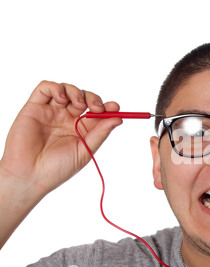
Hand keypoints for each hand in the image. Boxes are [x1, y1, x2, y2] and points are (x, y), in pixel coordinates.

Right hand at [0, 81, 122, 196]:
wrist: (30, 175)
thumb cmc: (57, 168)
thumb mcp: (85, 151)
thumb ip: (100, 133)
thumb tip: (119, 119)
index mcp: (81, 129)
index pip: (97, 112)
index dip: (107, 107)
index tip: (116, 107)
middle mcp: (67, 118)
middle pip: (84, 98)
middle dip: (93, 98)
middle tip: (97, 108)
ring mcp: (51, 112)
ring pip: (67, 89)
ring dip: (76, 92)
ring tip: (78, 105)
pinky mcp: (34, 107)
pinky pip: (45, 88)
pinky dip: (56, 88)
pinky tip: (61, 99)